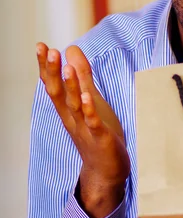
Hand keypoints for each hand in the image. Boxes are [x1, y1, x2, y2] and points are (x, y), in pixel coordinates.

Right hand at [36, 43, 130, 217]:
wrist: (106, 171)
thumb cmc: (97, 133)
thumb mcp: (91, 99)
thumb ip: (82, 76)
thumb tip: (71, 49)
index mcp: (68, 109)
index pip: (53, 84)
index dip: (47, 66)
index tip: (41, 46)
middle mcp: (71, 118)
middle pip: (58, 93)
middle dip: (53, 72)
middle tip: (49, 51)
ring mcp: (85, 128)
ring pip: (74, 106)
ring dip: (70, 86)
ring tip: (66, 67)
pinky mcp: (100, 138)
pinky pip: (92, 123)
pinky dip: (89, 110)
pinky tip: (87, 97)